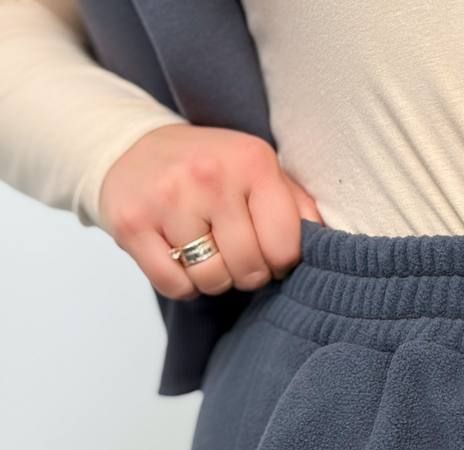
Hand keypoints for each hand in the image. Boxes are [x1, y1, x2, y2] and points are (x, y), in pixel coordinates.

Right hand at [98, 123, 322, 300]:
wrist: (131, 146)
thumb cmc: (208, 168)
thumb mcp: (258, 171)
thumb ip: (296, 206)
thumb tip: (329, 245)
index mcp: (252, 161)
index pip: (285, 248)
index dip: (280, 262)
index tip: (266, 250)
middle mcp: (210, 176)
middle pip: (249, 269)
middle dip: (246, 272)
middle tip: (231, 251)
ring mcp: (168, 199)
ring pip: (212, 281)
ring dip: (212, 278)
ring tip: (203, 249)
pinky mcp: (133, 223)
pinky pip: (175, 286)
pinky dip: (181, 283)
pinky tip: (177, 255)